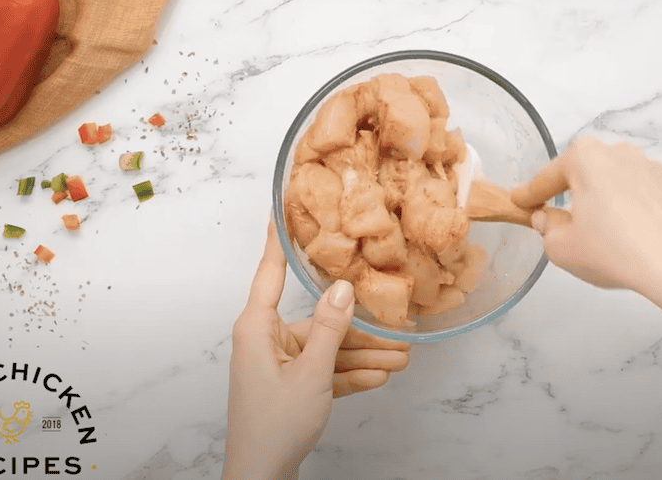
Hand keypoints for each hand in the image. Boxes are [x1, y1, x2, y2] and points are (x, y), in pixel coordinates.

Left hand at [223, 221, 409, 479]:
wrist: (262, 476)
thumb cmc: (274, 424)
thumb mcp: (311, 374)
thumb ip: (330, 329)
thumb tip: (342, 287)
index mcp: (258, 328)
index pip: (271, 272)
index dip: (278, 240)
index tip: (282, 209)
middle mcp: (267, 340)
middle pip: (318, 320)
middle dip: (358, 327)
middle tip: (396, 320)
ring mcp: (280, 364)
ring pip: (328, 349)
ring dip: (364, 355)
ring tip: (403, 355)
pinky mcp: (292, 386)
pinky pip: (326, 372)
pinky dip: (351, 375)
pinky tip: (383, 375)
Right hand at [511, 137, 661, 300]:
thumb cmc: (613, 252)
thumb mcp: (562, 248)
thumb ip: (547, 228)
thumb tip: (548, 218)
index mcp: (586, 159)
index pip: (547, 177)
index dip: (529, 193)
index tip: (519, 201)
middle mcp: (622, 154)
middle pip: (587, 172)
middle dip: (573, 191)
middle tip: (563, 218)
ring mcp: (657, 170)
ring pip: (621, 184)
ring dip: (609, 202)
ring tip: (606, 234)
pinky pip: (649, 202)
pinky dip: (639, 216)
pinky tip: (639, 242)